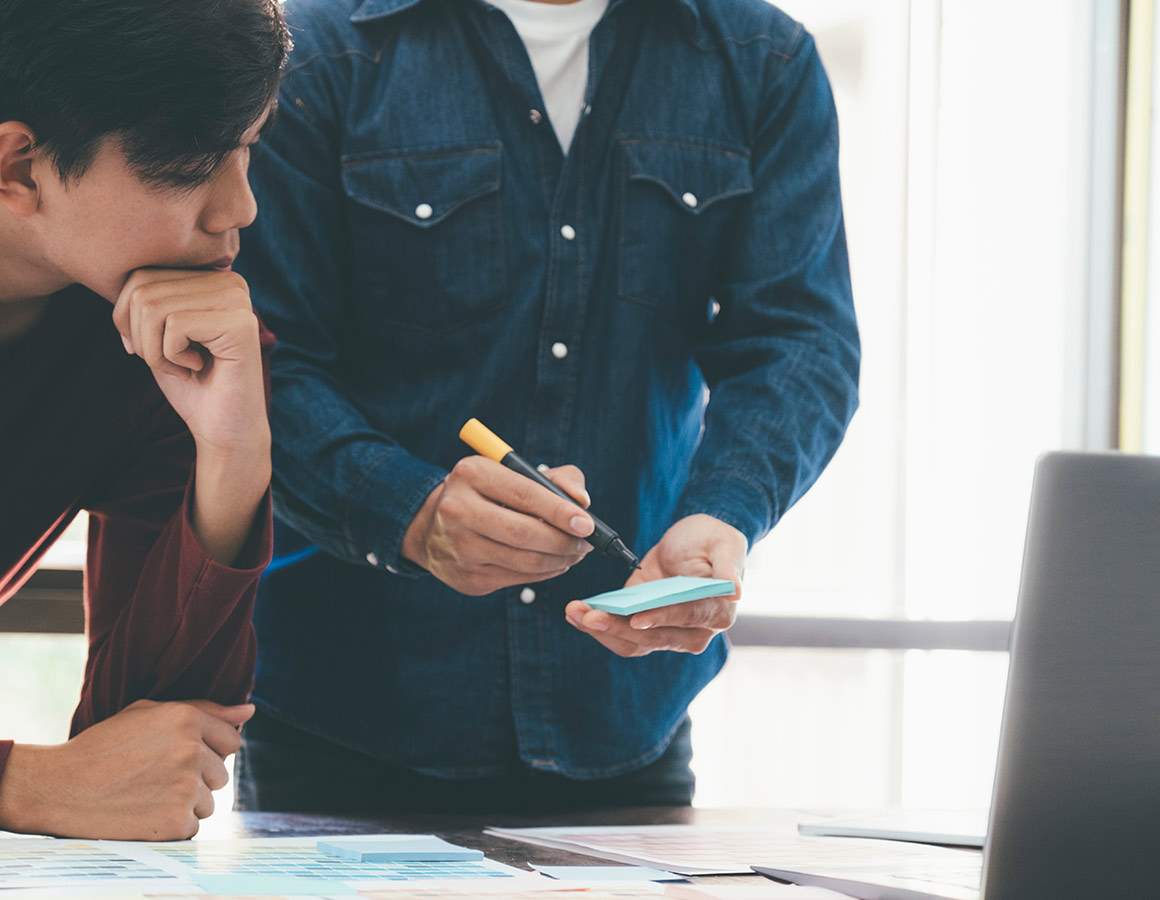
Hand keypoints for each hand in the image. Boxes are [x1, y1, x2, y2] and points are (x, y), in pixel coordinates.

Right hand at [0, 699, 252, 839]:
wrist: (60, 786)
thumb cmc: (104, 746)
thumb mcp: (149, 713)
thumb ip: (204, 709)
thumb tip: (250, 711)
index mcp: (186, 719)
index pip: (232, 740)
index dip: (210, 750)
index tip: (183, 758)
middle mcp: (192, 751)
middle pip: (222, 774)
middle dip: (198, 778)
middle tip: (158, 777)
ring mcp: (185, 787)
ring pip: (209, 802)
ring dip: (186, 803)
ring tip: (147, 795)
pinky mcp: (175, 821)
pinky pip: (192, 826)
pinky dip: (172, 826)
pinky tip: (144, 814)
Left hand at [113, 269, 270, 563]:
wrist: (224, 431)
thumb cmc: (192, 385)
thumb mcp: (157, 335)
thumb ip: (143, 300)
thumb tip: (115, 276)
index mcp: (213, 278)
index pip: (141, 275)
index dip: (127, 318)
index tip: (151, 350)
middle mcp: (230, 281)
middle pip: (143, 289)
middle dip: (139, 336)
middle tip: (167, 362)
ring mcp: (238, 301)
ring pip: (153, 307)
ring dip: (154, 349)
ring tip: (183, 365)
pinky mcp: (240, 325)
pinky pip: (173, 326)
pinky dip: (169, 356)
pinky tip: (197, 368)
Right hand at [403, 456, 594, 595]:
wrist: (435, 526)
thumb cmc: (489, 494)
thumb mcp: (516, 474)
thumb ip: (558, 480)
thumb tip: (583, 502)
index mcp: (472, 474)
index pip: (525, 494)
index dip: (560, 511)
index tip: (587, 524)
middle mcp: (458, 510)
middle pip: (524, 533)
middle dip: (563, 541)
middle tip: (586, 543)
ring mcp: (459, 548)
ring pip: (524, 561)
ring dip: (559, 560)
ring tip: (575, 553)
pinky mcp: (467, 577)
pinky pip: (518, 579)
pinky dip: (544, 573)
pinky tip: (554, 563)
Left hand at [565, 514, 746, 656]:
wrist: (695, 541)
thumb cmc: (714, 541)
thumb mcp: (724, 544)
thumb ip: (727, 567)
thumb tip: (736, 591)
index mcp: (716, 611)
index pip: (687, 618)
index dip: (662, 618)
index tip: (637, 618)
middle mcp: (693, 630)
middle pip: (654, 637)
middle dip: (618, 628)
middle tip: (589, 615)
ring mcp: (666, 631)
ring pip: (634, 643)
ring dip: (602, 631)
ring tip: (575, 612)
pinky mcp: (645, 625)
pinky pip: (621, 636)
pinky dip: (599, 627)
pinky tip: (577, 612)